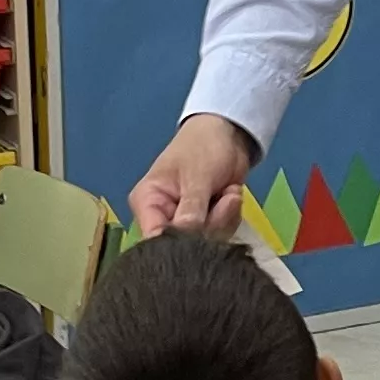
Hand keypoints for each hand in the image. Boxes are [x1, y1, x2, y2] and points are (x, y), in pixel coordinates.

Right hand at [129, 114, 259, 239]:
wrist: (228, 133)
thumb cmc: (203, 147)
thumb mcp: (197, 176)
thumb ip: (191, 209)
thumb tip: (186, 240)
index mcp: (147, 203)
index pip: (153, 239)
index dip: (177, 244)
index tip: (201, 231)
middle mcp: (162, 218)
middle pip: (182, 245)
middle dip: (211, 225)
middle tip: (226, 199)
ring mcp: (186, 223)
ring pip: (205, 243)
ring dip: (224, 219)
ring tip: (228, 192)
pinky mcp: (206, 223)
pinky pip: (220, 236)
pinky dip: (231, 217)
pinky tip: (231, 196)